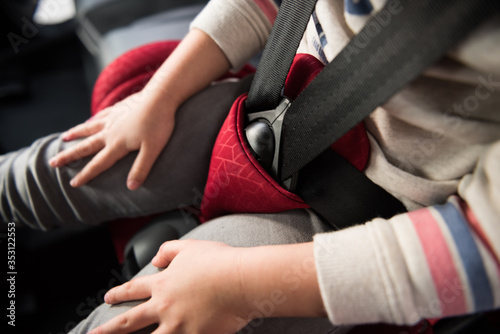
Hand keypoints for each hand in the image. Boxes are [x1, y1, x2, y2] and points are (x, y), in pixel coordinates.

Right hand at [49, 91, 174, 189]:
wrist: (160, 96)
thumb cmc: (159, 124)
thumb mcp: (153, 149)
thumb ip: (141, 168)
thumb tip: (131, 187)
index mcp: (117, 144)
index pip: (98, 163)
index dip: (86, 175)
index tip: (73, 183)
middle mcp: (110, 131)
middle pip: (86, 146)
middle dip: (69, 156)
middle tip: (52, 162)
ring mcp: (113, 117)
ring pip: (89, 127)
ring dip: (75, 133)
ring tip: (63, 138)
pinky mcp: (119, 108)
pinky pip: (100, 115)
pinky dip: (92, 119)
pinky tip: (90, 120)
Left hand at [88, 240, 251, 333]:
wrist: (240, 280)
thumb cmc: (219, 262)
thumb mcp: (190, 247)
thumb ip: (169, 250)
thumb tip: (156, 260)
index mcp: (163, 283)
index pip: (134, 289)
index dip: (119, 293)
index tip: (108, 297)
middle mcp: (164, 306)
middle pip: (129, 321)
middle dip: (108, 330)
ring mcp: (177, 325)